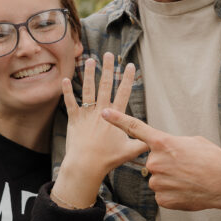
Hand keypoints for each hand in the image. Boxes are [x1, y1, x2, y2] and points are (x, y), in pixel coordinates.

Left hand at [52, 54, 145, 208]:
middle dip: (108, 68)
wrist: (86, 165)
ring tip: (90, 60)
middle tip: (109, 54)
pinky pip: (69, 102)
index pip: (124, 93)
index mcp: (116, 116)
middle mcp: (101, 111)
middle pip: (105, 85)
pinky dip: (67, 91)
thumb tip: (155, 142)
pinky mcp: (74, 119)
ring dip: (89, 73)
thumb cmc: (108, 159)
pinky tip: (65, 79)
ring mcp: (87, 114)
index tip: (129, 65)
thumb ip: (142, 143)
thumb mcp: (129, 151)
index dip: (127, 78)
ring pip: (88, 90)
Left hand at [101, 110, 220, 219]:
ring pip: (157, 180)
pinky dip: (173, 194)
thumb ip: (172, 144)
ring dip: (170, 180)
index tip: (104, 113)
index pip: (135, 128)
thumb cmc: (212, 160)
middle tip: (186, 167)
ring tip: (189, 180)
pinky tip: (187, 191)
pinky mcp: (162, 198)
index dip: (118, 120)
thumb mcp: (193, 142)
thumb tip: (166, 151)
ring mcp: (157, 181)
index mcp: (163, 143)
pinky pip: (162, 194)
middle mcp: (156, 161)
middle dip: (166, 165)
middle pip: (153, 163)